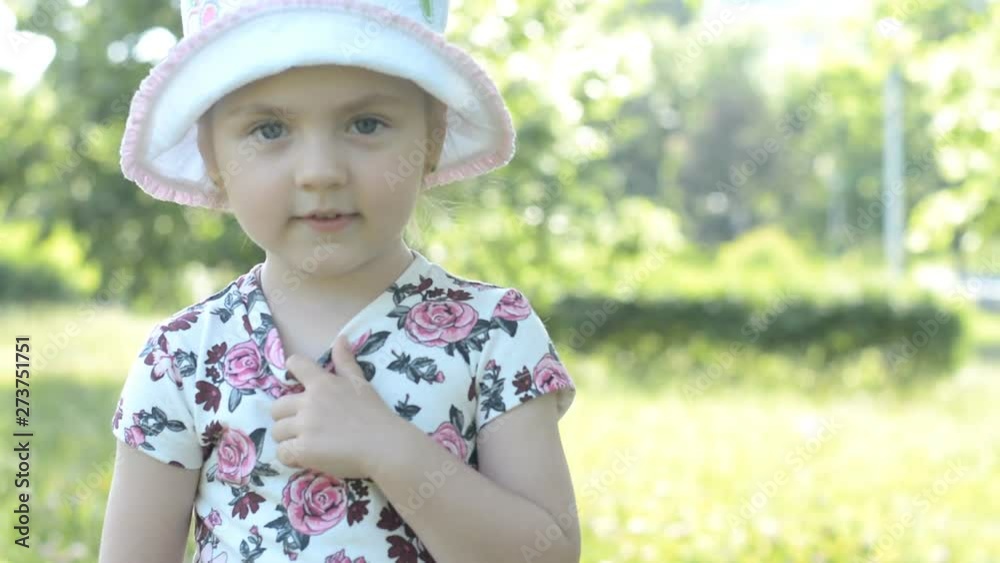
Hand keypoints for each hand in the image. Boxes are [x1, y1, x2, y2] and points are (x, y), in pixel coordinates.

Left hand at [270, 334, 402, 478]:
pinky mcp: (303, 450)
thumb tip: (341, 338)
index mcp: (322, 383)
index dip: (292, 370)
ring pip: (277, 432)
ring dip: (288, 438)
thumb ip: (346, 361)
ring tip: (306, 444)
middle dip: (286, 417)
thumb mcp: (361, 382)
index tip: (296, 381)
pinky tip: (305, 458)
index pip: (295, 364)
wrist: (383, 445)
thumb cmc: (375, 413)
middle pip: (277, 407)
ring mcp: (304, 426)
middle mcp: (308, 402)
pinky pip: (282, 453)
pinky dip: (290, 457)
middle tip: (303, 426)